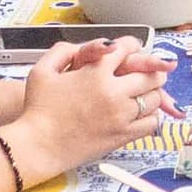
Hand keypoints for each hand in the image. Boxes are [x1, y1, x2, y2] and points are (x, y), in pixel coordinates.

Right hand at [16, 38, 179, 170]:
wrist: (38, 146)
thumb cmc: (37, 110)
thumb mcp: (41, 70)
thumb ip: (62, 51)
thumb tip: (82, 46)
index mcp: (96, 72)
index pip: (128, 49)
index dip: (133, 46)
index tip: (133, 50)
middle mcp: (113, 92)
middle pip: (150, 74)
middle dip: (153, 69)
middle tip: (152, 71)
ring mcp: (120, 115)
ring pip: (154, 98)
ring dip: (153, 92)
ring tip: (147, 92)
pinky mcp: (122, 136)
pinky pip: (152, 123)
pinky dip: (152, 116)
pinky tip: (142, 114)